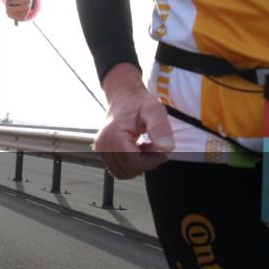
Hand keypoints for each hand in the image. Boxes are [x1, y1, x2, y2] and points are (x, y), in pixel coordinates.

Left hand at [5, 0, 33, 21]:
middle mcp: (27, 8)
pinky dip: (9, 12)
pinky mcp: (22, 18)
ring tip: (11, 4)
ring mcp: (25, 14)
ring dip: (7, 8)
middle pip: (10, 8)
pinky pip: (10, 16)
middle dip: (7, 4)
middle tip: (9, 1)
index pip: (11, 0)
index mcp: (27, 0)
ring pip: (9, 13)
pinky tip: (12, 8)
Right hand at [94, 63, 174, 178]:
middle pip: (129, 169)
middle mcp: (103, 145)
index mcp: (114, 136)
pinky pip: (119, 168)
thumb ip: (160, 128)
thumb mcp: (154, 111)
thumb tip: (166, 148)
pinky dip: (131, 163)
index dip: (152, 160)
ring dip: (138, 164)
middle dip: (145, 162)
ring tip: (144, 147)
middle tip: (152, 145)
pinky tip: (136, 149)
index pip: (134, 163)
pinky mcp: (102, 152)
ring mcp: (101, 149)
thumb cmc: (139, 103)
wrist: (123, 96)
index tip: (161, 149)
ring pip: (124, 172)